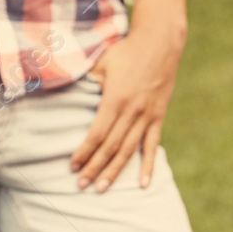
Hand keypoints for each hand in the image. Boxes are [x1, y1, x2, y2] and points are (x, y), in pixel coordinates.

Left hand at [69, 26, 183, 191]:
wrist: (160, 44)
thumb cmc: (126, 51)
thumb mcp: (102, 63)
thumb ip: (89, 82)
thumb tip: (72, 95)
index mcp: (115, 99)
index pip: (97, 133)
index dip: (84, 151)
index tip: (73, 165)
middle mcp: (132, 111)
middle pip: (110, 147)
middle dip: (94, 167)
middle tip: (81, 185)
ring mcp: (147, 116)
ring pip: (129, 150)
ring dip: (115, 171)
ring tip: (102, 188)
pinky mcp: (158, 116)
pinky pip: (152, 145)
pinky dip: (148, 165)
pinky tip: (143, 183)